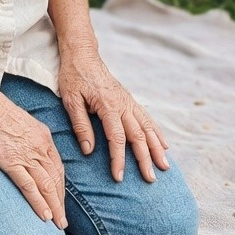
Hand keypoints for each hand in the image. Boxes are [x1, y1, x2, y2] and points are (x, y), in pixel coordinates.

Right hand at [0, 91, 67, 228]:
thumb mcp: (21, 121)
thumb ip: (29, 138)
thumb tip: (29, 150)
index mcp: (44, 137)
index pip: (58, 167)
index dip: (60, 187)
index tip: (60, 200)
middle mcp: (40, 147)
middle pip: (56, 179)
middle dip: (61, 202)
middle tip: (63, 220)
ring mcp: (26, 155)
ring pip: (47, 186)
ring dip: (54, 207)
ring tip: (57, 224)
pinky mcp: (11, 162)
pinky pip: (29, 187)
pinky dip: (39, 203)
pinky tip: (44, 215)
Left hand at [58, 48, 169, 183]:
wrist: (83, 54)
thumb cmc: (74, 77)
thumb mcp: (70, 100)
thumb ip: (80, 125)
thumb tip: (89, 151)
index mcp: (108, 105)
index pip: (117, 138)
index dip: (118, 159)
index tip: (119, 177)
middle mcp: (123, 104)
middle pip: (138, 136)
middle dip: (145, 159)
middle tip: (150, 180)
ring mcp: (129, 102)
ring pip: (148, 128)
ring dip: (157, 148)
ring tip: (165, 166)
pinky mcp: (129, 100)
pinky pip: (147, 119)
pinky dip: (157, 133)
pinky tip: (164, 145)